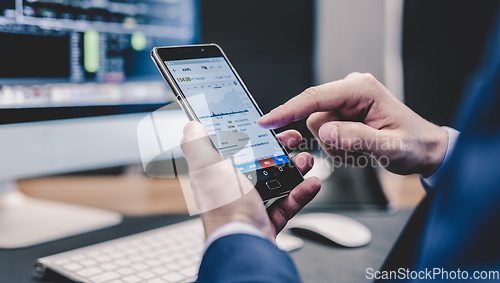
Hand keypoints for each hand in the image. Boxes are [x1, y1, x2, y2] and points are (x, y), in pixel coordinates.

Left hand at [180, 121, 320, 241]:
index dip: (250, 133)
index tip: (267, 124)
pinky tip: (310, 184)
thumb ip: (197, 145)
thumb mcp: (207, 167)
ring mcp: (250, 205)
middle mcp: (231, 188)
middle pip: (259, 161)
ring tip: (305, 161)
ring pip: (276, 180)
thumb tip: (191, 126)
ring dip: (293, 168)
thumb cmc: (223, 208)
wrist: (245, 245)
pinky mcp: (266, 220)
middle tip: (293, 140)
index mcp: (217, 172)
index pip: (233, 146)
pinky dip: (300, 193)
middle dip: (279, 149)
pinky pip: (286, 203)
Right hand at [258, 73, 448, 176]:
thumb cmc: (413, 145)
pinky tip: (356, 148)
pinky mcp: (343, 111)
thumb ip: (357, 138)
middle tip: (354, 152)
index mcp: (361, 89)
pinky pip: (324, 131)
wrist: (423, 149)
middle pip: (314, 115)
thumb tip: (325, 132)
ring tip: (359, 150)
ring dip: (334, 145)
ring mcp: (346, 101)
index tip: (267, 121)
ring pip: (317, 127)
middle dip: (329, 140)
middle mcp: (351, 90)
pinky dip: (336, 146)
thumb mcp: (390, 147)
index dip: (288, 110)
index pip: (316, 97)